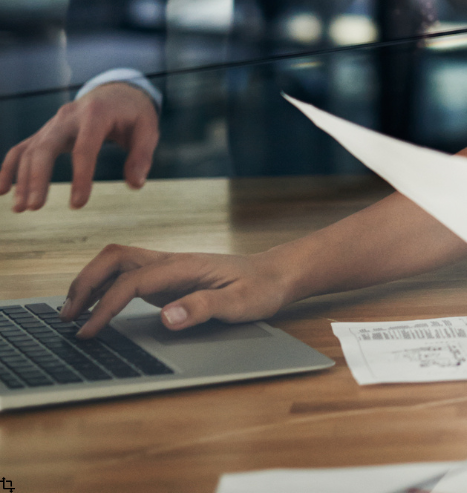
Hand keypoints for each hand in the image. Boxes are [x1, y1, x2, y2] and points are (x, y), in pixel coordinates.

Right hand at [2, 82, 159, 210]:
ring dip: (23, 179)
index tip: (78, 204)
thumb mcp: (148, 129)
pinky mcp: (46, 131)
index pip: (85, 147)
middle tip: (34, 207)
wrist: (116, 92)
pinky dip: (10, 167)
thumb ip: (142, 155)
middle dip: (37, 177)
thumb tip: (135, 184)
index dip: (80, 176)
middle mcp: (68, 116)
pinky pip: (22, 148)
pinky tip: (2, 190)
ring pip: (30, 149)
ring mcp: (53, 123)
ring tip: (21, 209)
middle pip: (45, 146)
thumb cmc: (133, 114)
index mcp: (96, 114)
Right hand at [61, 244, 293, 338]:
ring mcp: (167, 267)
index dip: (106, 306)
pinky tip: (96, 306)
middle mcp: (171, 261)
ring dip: (91, 282)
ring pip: (117, 262)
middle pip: (114, 259)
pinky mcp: (167, 277)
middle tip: (66, 317)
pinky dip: (104, 286)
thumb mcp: (241, 303)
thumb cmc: (261, 288)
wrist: (276, 274)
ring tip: (71, 313)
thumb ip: (204, 307)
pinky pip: (127, 274)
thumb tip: (166, 318)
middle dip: (85, 284)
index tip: (89, 331)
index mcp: (184, 266)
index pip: (132, 282)